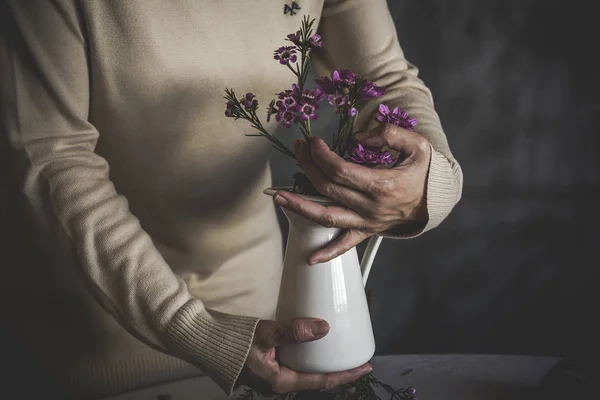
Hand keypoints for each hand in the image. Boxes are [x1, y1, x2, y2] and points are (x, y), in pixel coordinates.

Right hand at [238, 318, 371, 394]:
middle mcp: (277, 383)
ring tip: (337, 349)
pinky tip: (309, 343)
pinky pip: (292, 363)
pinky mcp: (264, 366)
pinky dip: (305, 355)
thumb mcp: (265, 334)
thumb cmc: (230, 341)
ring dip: (320, 362)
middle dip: (336, 370)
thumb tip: (323, 328)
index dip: (345, 375)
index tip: (365, 367)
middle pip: (315, 379)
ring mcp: (269, 376)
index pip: (321, 381)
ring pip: (303, 371)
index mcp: (279, 382)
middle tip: (354, 357)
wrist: (200, 339)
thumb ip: (293, 331)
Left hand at [273, 123, 431, 264]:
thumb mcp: (416, 145)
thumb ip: (389, 135)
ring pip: (328, 217)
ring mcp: (368, 222)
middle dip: (307, 167)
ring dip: (300, 207)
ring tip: (279, 196)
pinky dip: (328, 253)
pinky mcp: (367, 230)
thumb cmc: (425, 172)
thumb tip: (359, 138)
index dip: (322, 155)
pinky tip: (309, 258)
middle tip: (298, 149)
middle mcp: (371, 207)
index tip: (313, 142)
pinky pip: (346, 244)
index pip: (341, 170)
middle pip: (328, 188)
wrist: (437, 201)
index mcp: (382, 185)